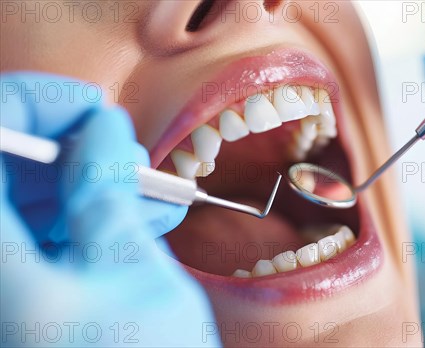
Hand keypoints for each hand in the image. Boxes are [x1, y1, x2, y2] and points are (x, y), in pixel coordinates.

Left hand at [1, 72, 220, 346]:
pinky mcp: (23, 306)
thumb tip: (100, 130)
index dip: (34, 108)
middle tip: (123, 152)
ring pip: (20, 209)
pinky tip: (131, 221)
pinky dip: (78, 225)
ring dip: (79, 188)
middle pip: (2, 174)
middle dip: (65, 150)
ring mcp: (6, 292)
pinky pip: (34, 245)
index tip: (91, 109)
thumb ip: (106, 192)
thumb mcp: (133, 277)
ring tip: (143, 190)